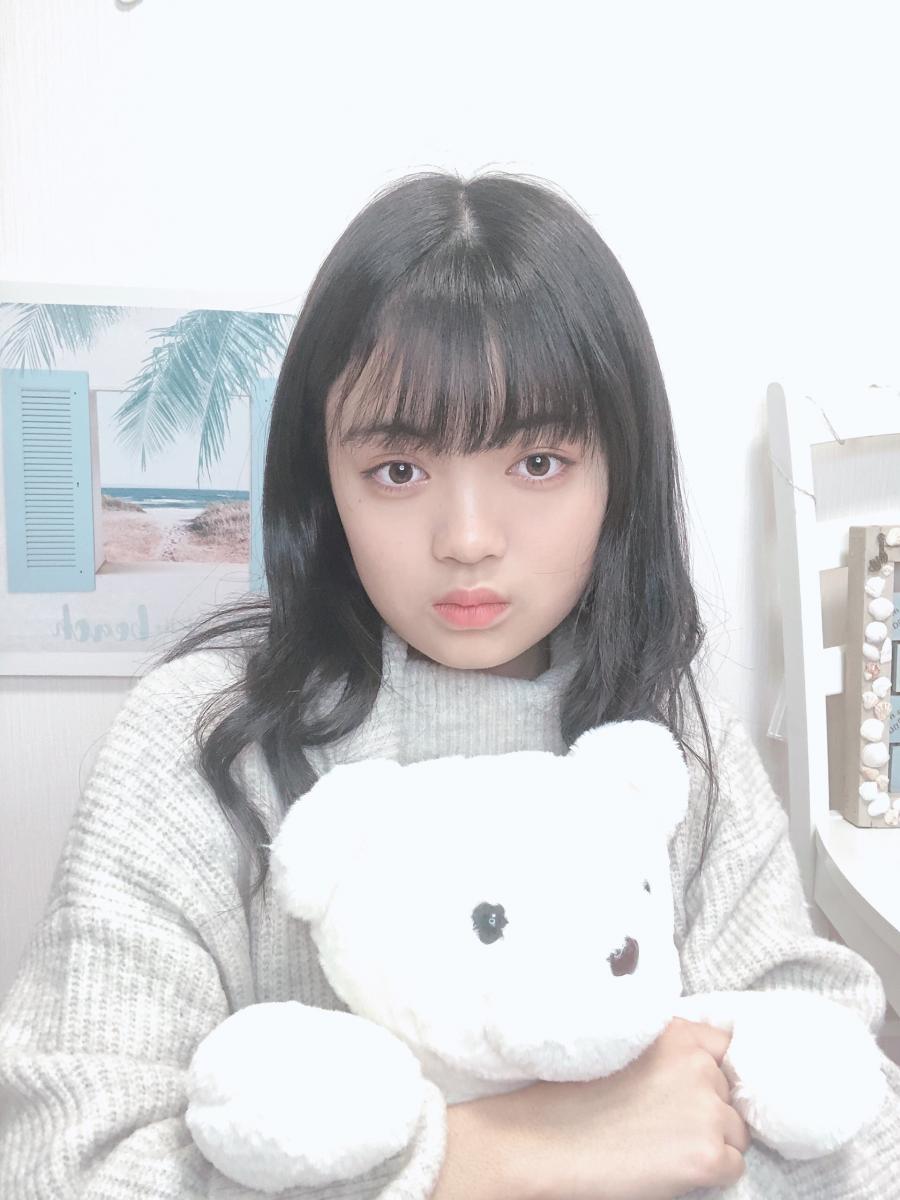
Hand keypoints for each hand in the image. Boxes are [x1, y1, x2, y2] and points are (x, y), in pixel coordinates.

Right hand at [487, 1017, 750, 1199]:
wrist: (545, 1143)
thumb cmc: (571, 1096)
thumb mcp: (623, 1046)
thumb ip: (667, 1048)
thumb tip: (704, 1068)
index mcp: (676, 1032)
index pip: (724, 1046)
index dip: (710, 1070)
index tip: (689, 1089)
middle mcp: (698, 1065)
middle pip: (729, 1092)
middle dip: (707, 1107)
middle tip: (662, 1121)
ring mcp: (706, 1110)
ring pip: (736, 1131)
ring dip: (711, 1139)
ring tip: (662, 1145)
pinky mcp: (708, 1155)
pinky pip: (733, 1166)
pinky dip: (710, 1172)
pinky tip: (669, 1167)